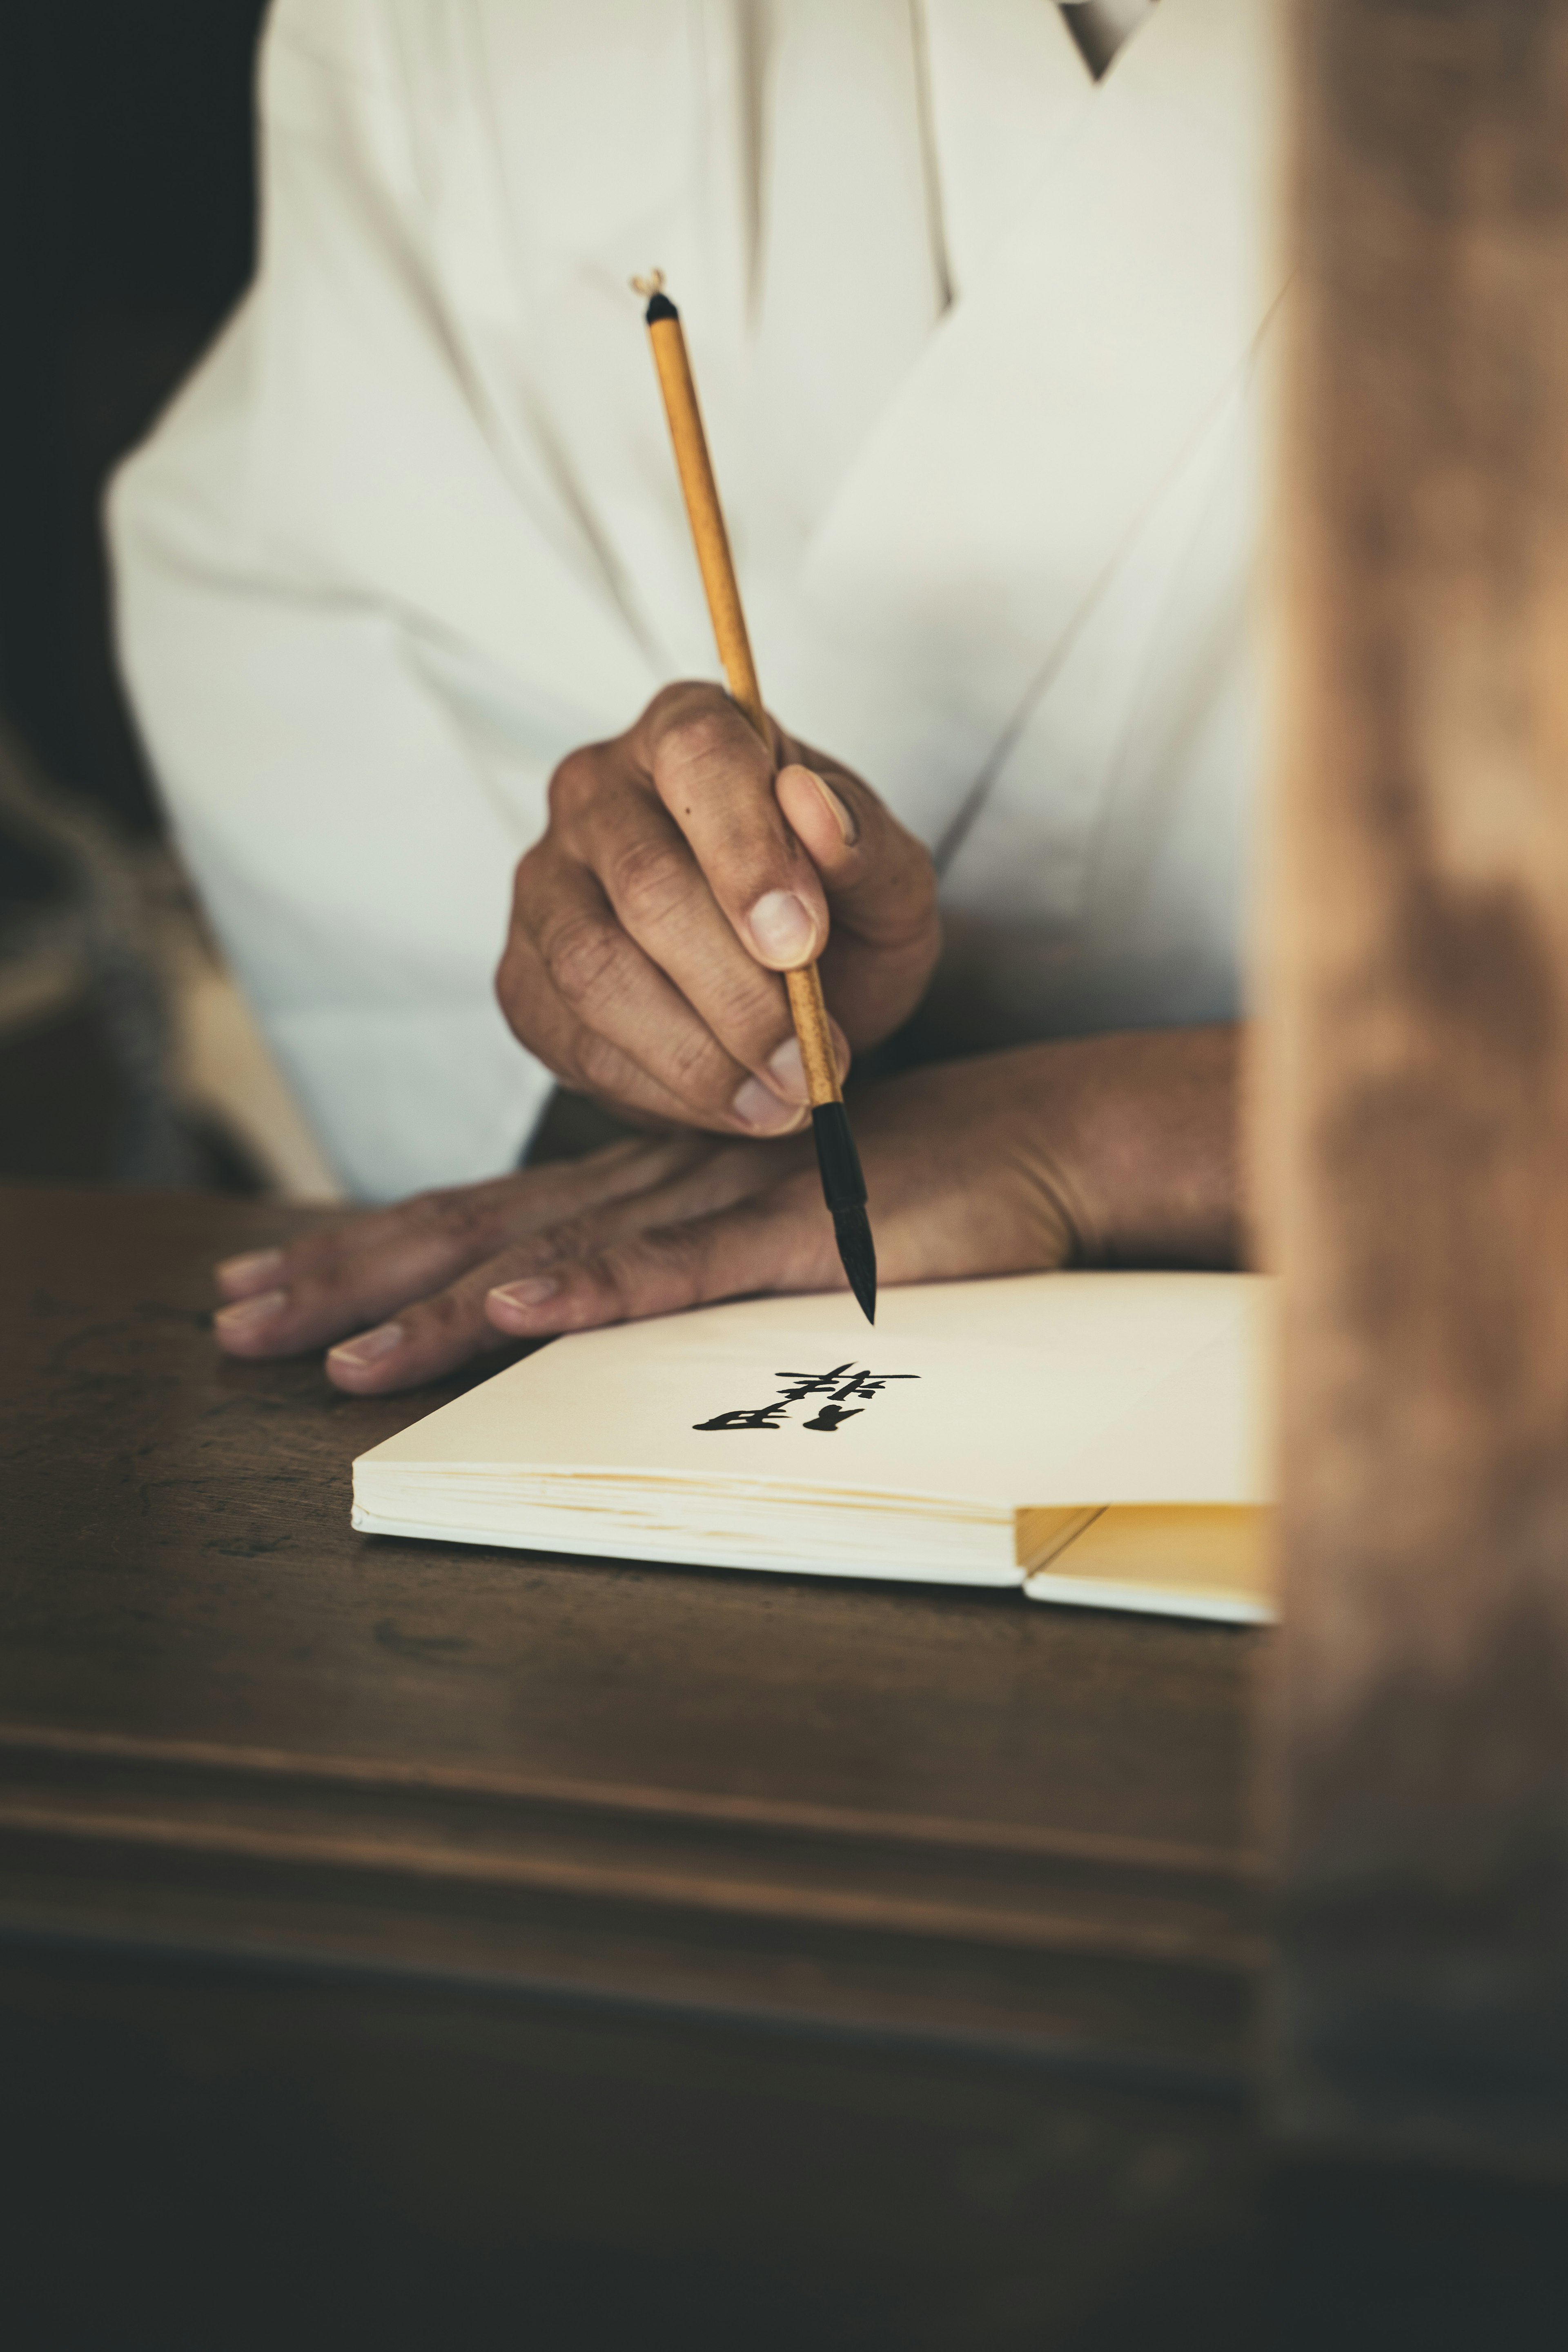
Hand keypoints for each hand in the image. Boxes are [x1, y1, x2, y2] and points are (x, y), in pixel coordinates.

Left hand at [212, 1027, 1240, 1393]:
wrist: (1027, 1138)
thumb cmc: (900, 1184)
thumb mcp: (766, 1220)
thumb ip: (684, 1252)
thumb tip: (588, 1296)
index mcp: (640, 1185)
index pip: (475, 1217)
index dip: (363, 1246)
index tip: (265, 1278)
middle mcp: (650, 1188)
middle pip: (468, 1233)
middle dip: (342, 1277)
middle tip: (232, 1318)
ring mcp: (712, 1210)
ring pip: (542, 1259)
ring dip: (426, 1307)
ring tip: (322, 1351)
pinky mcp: (784, 1241)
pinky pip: (667, 1272)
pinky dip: (583, 1291)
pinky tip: (508, 1310)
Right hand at [495, 682, 940, 1134]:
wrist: (788, 992)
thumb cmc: (834, 916)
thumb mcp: (887, 884)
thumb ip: (867, 845)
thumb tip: (815, 808)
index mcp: (688, 732)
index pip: (699, 756)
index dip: (747, 850)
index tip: (802, 941)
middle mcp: (597, 791)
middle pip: (645, 881)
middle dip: (736, 988)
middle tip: (811, 1060)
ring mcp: (545, 884)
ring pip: (594, 967)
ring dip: (698, 1053)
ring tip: (782, 1097)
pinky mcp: (522, 977)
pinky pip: (573, 1039)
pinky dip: (662, 1089)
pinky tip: (733, 1104)